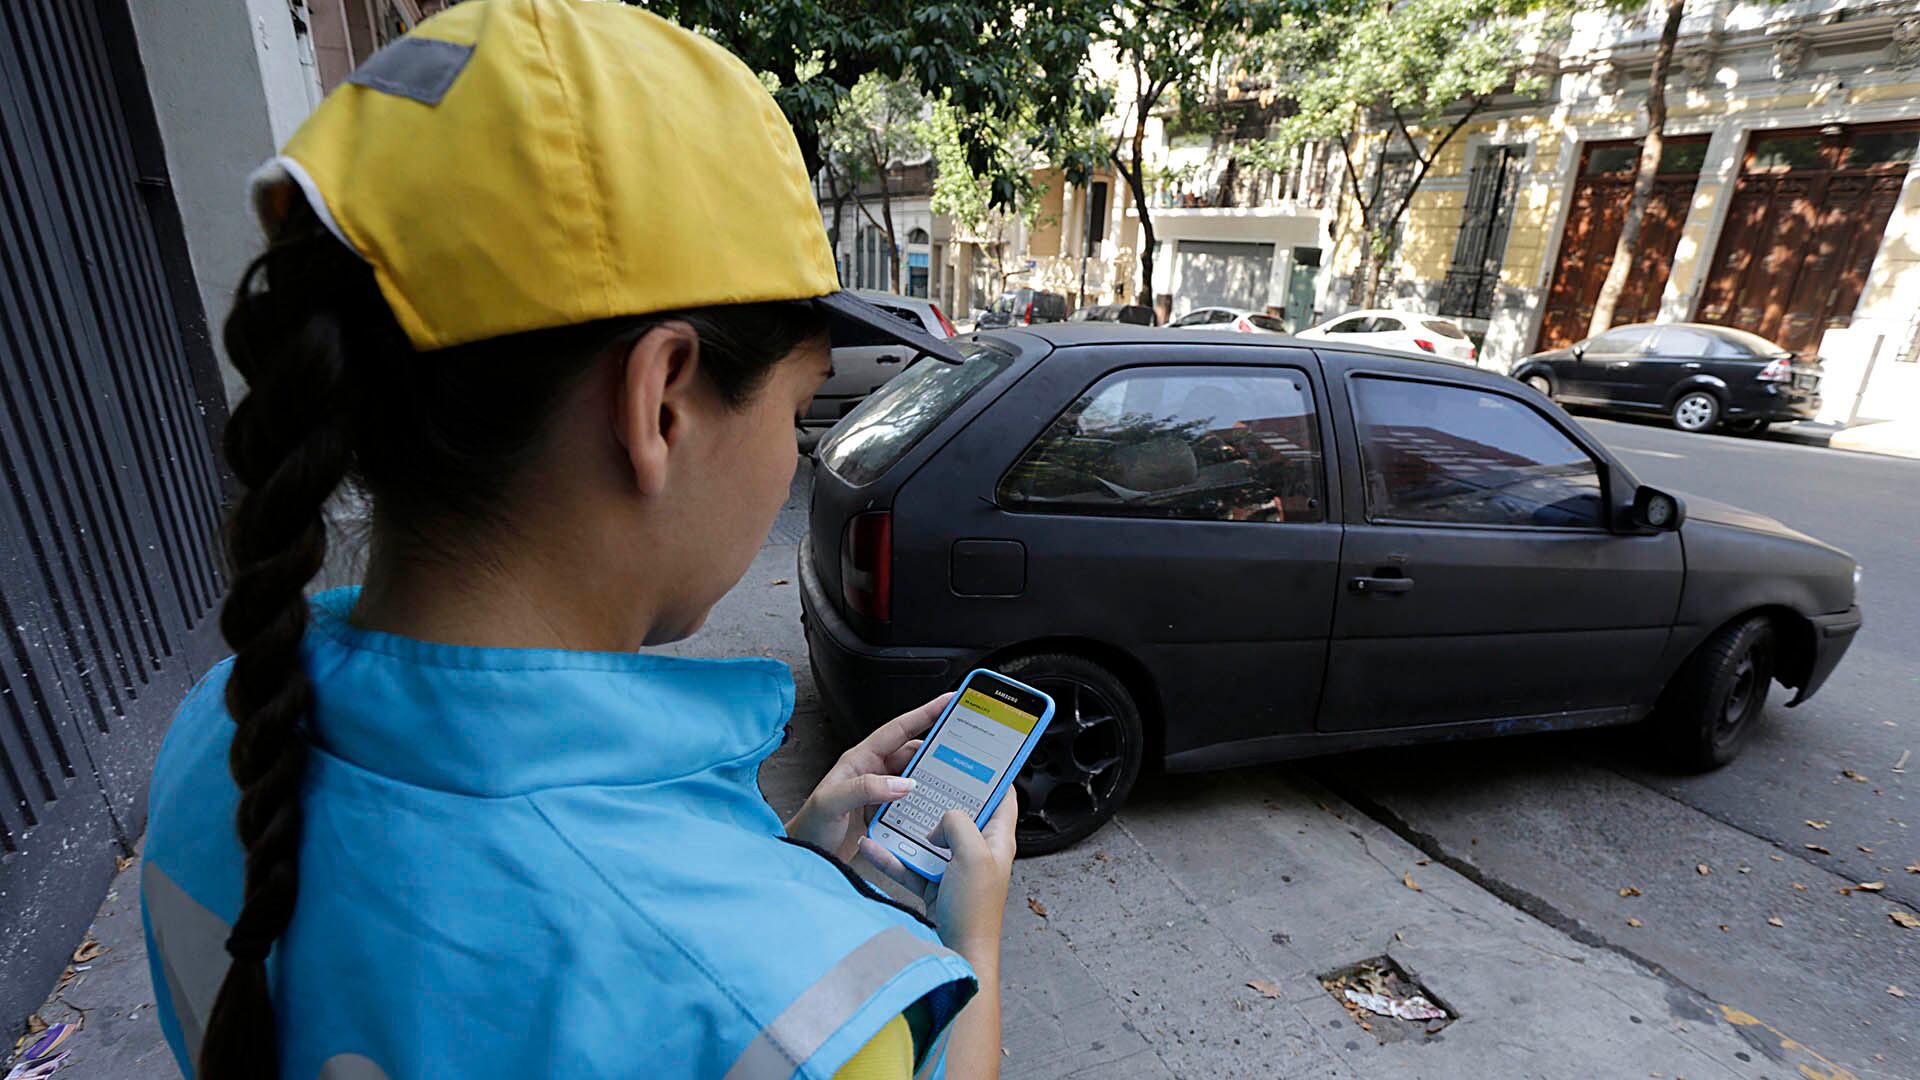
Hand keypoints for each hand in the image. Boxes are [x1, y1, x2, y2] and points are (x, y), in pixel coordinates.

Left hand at [785, 694, 950, 860]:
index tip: (949, 701)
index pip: (899, 729)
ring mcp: (881, 792)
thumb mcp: (831, 803)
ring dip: (934, 777)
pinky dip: (927, 801)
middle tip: (965, 744)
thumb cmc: (810, 827)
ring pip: (917, 777)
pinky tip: (938, 807)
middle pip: (914, 752)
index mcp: (860, 759)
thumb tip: (901, 783)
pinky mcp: (886, 813)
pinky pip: (914, 801)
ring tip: (957, 777)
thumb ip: (864, 789)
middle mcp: (873, 771)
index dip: (925, 713)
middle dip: (938, 747)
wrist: (805, 857)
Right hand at [858, 790, 1017, 964]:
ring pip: (929, 839)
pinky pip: (911, 864)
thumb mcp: (973, 854)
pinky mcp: (934, 884)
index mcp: (997, 841)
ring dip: (907, 830)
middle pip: (960, 815)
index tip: (977, 758)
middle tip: (921, 779)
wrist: (959, 953)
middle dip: (939, 798)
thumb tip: (944, 818)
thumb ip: (959, 824)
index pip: (1003, 799)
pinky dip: (892, 857)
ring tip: (888, 814)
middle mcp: (978, 852)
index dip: (994, 776)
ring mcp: (955, 869)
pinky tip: (873, 847)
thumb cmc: (975, 911)